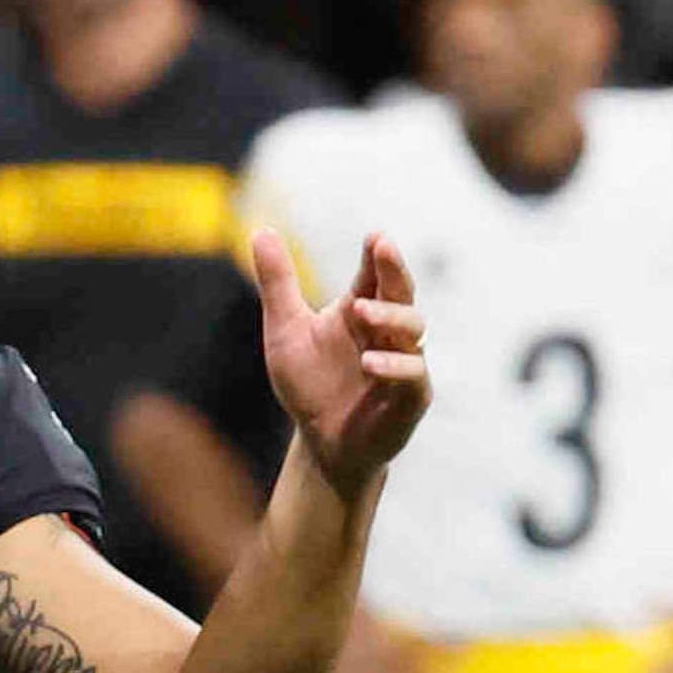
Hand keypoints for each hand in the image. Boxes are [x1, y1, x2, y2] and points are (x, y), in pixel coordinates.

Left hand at [257, 229, 428, 496]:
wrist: (321, 443)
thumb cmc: (309, 384)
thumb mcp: (286, 330)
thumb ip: (278, 284)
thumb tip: (260, 230)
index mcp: (361, 310)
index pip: (374, 274)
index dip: (377, 255)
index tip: (374, 236)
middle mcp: (388, 331)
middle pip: (401, 292)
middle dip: (394, 269)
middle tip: (383, 247)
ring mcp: (404, 362)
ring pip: (412, 330)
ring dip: (391, 316)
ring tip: (362, 311)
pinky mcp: (411, 397)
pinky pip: (412, 375)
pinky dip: (393, 367)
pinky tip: (369, 364)